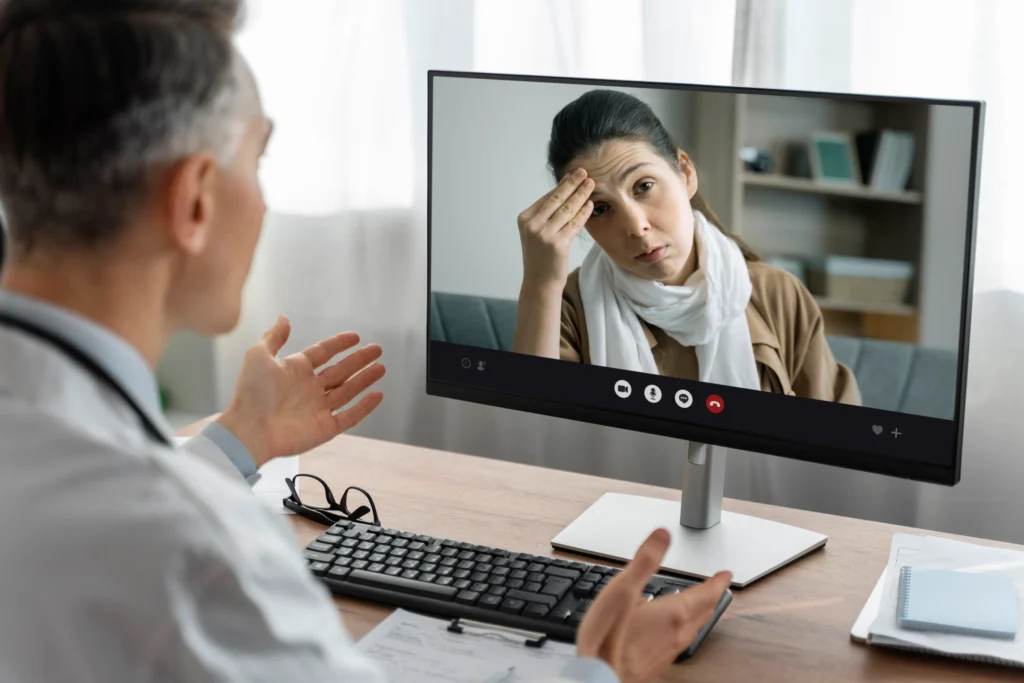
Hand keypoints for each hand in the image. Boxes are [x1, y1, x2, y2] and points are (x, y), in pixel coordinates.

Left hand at [217, 316, 385, 467]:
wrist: (250, 430)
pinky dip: (364, 407)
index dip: (339, 344)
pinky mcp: (325, 428)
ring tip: (381, 367)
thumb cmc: (251, 393)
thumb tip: (284, 318)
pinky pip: (350, 416)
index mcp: (295, 370)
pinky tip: (378, 395)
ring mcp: (318, 409)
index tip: (355, 337)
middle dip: (359, 360)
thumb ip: (274, 337)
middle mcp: (309, 388)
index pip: (323, 353)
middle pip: (340, 371)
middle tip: (377, 349)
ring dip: (365, 379)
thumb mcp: (259, 356)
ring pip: (348, 391)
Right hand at [517, 168, 593, 291]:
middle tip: (584, 172)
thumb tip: (564, 190)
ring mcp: (544, 234)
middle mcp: (532, 225)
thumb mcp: (537, 232)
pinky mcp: (557, 244)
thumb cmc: (541, 256)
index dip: (562, 185)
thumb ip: (546, 214)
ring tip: (591, 184)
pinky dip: (583, 212)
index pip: (547, 198)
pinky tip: (590, 204)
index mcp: (525, 219)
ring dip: (581, 195)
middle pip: (556, 200)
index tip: (574, 174)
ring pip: (567, 210)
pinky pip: (574, 223)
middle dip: (572, 184)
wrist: (540, 282)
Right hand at [576, 529, 731, 682]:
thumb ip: (644, 562)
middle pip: (704, 612)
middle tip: (718, 587)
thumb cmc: (607, 640)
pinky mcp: (656, 662)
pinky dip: (684, 628)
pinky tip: (672, 631)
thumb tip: (662, 537)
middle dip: (712, 597)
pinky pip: (680, 641)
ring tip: (701, 605)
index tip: (726, 574)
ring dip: (701, 613)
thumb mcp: (622, 591)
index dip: (718, 581)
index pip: (706, 594)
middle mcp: (676, 634)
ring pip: (694, 629)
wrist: (598, 678)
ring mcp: (667, 651)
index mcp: (672, 613)